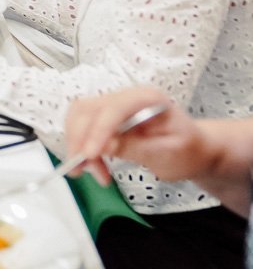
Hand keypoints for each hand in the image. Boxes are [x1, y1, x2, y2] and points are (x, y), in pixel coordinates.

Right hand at [65, 88, 203, 185]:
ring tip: (88, 171)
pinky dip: (80, 147)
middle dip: (79, 140)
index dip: (98, 131)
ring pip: (78, 118)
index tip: (90, 155)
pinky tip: (93, 165)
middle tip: (80, 169)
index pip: (113, 109)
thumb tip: (104, 146)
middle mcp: (125, 98)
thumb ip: (136, 147)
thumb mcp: (168, 153)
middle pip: (87, 110)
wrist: (192, 150)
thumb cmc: (187, 150)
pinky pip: (82, 129)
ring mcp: (112, 107)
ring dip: (76, 145)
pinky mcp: (104, 119)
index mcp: (147, 99)